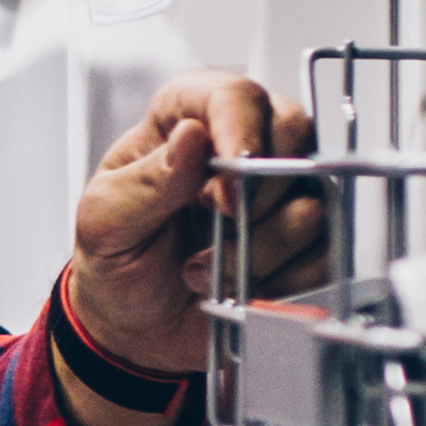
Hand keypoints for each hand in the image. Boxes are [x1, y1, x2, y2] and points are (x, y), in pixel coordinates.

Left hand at [60, 76, 317, 400]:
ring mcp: (278, 194)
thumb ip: (146, 183)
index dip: (241, 136)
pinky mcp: (302, 244)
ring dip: (256, 251)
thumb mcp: (105, 223)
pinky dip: (276, 282)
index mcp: (185, 118)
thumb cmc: (115, 263)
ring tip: (203, 270)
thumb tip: (191, 137)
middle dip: (257, 195)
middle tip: (218, 226)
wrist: (132, 328)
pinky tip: (235, 288)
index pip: (235, 96)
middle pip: (295, 134)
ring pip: (310, 202)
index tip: (225, 191)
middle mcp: (240, 144)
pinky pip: (319, 256)